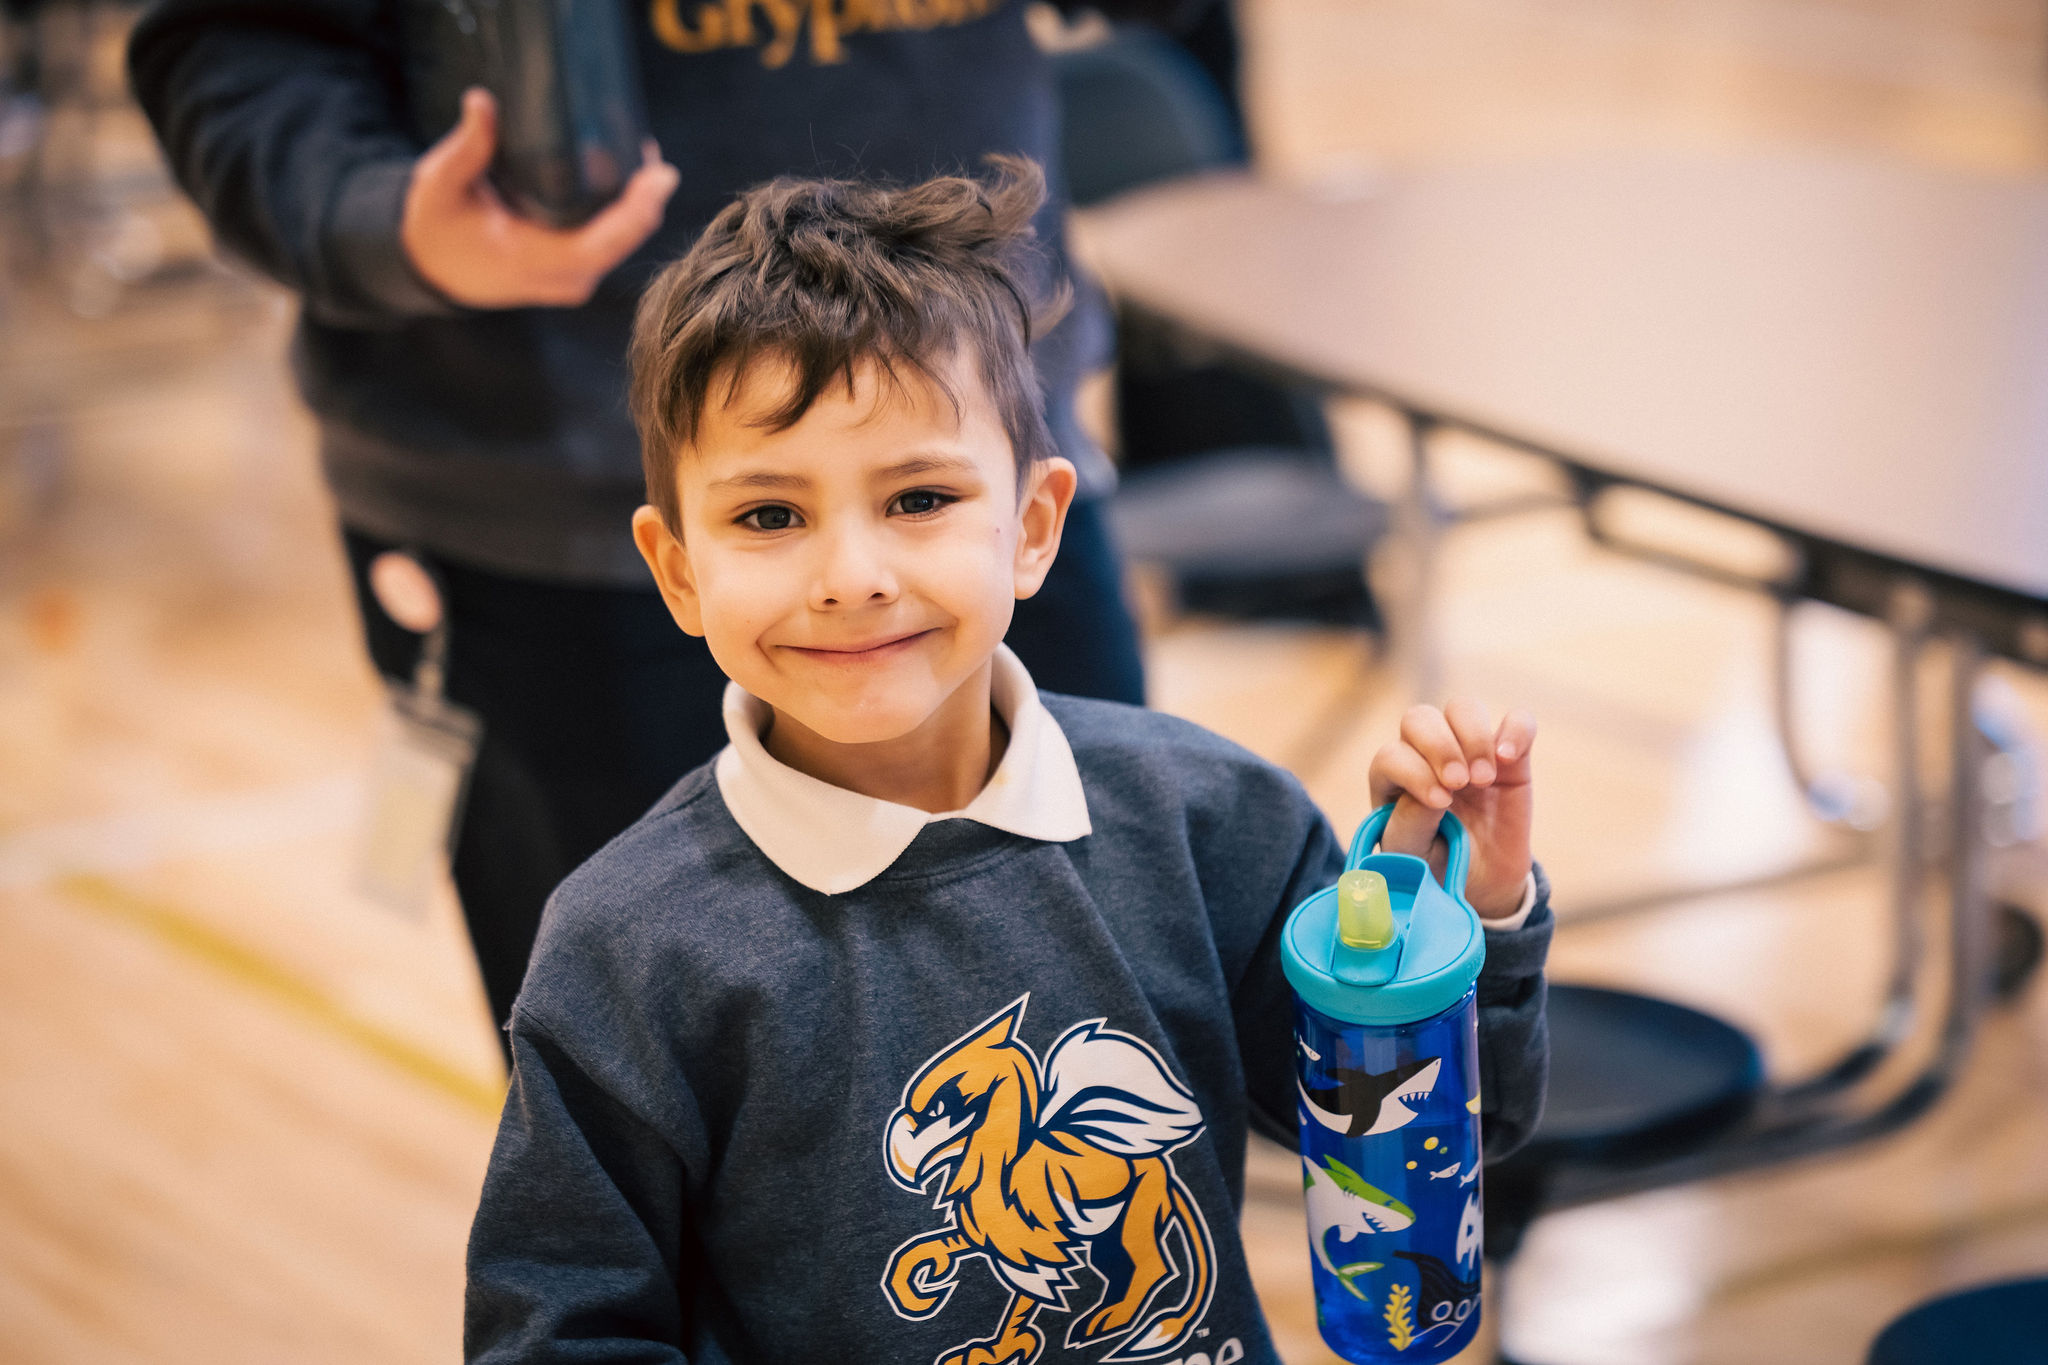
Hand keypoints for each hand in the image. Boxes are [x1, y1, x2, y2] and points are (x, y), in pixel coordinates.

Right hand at [400, 88, 679, 307]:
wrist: (435, 266)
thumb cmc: (438, 225)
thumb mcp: (440, 184)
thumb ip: (467, 146)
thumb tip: (481, 100)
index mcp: (529, 261)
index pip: (597, 246)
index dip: (634, 214)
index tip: (658, 179)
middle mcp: (560, 277)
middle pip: (621, 243)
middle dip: (646, 202)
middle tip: (656, 160)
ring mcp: (572, 279)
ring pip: (622, 245)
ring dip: (640, 206)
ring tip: (648, 162)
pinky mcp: (577, 271)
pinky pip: (613, 244)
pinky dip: (627, 215)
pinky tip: (636, 181)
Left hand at [1369, 700, 1535, 918]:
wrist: (1482, 883)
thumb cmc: (1436, 866)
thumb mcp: (1413, 856)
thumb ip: (1411, 824)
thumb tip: (1431, 793)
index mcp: (1392, 778)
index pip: (1391, 754)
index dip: (1414, 771)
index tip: (1440, 803)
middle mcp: (1425, 755)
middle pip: (1420, 718)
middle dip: (1439, 746)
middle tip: (1460, 784)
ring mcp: (1466, 750)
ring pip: (1462, 709)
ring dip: (1473, 738)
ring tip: (1483, 780)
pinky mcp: (1509, 756)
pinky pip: (1517, 721)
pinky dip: (1515, 730)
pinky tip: (1508, 758)